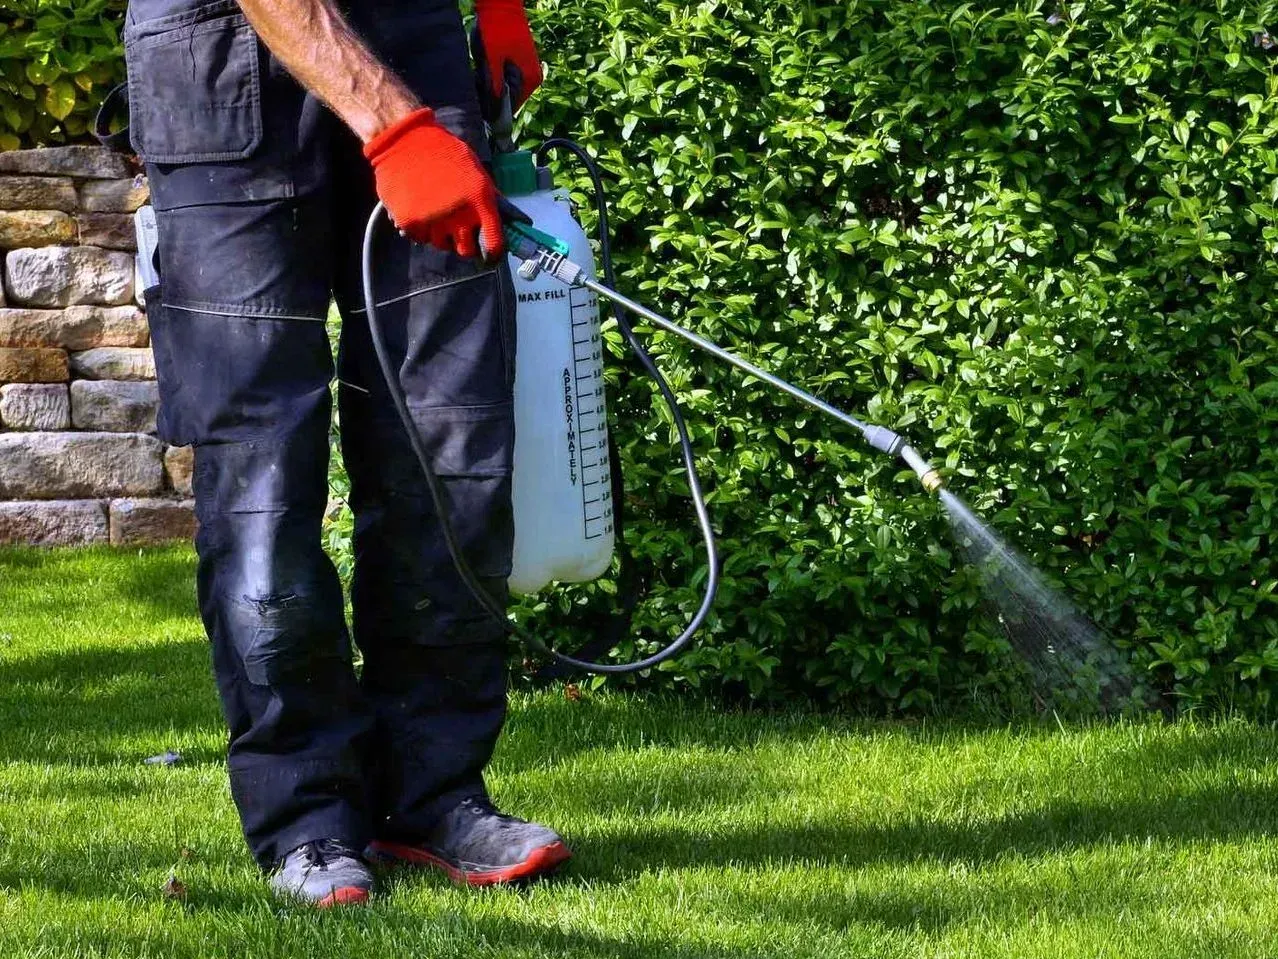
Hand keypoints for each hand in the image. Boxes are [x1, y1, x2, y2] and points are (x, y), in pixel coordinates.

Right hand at [364, 107, 503, 257]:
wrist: (405, 140)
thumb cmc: (443, 152)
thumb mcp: (475, 171)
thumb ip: (490, 199)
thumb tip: (516, 221)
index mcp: (480, 200)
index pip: (494, 243)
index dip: (493, 253)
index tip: (490, 255)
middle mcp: (459, 214)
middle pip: (466, 251)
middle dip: (465, 245)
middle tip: (459, 232)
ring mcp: (434, 221)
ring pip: (442, 245)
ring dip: (441, 236)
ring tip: (436, 214)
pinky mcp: (410, 222)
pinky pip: (420, 239)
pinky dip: (420, 230)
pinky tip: (419, 210)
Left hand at [473, 0, 542, 110]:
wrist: (501, 4)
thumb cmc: (496, 31)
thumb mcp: (491, 62)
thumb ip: (494, 89)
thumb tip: (492, 113)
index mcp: (530, 80)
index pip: (511, 107)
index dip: (494, 108)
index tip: (481, 102)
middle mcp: (534, 78)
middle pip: (510, 97)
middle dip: (494, 94)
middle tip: (479, 82)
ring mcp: (529, 68)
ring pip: (507, 86)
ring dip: (494, 84)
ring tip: (483, 70)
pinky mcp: (522, 61)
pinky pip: (508, 76)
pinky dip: (497, 74)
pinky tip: (487, 64)